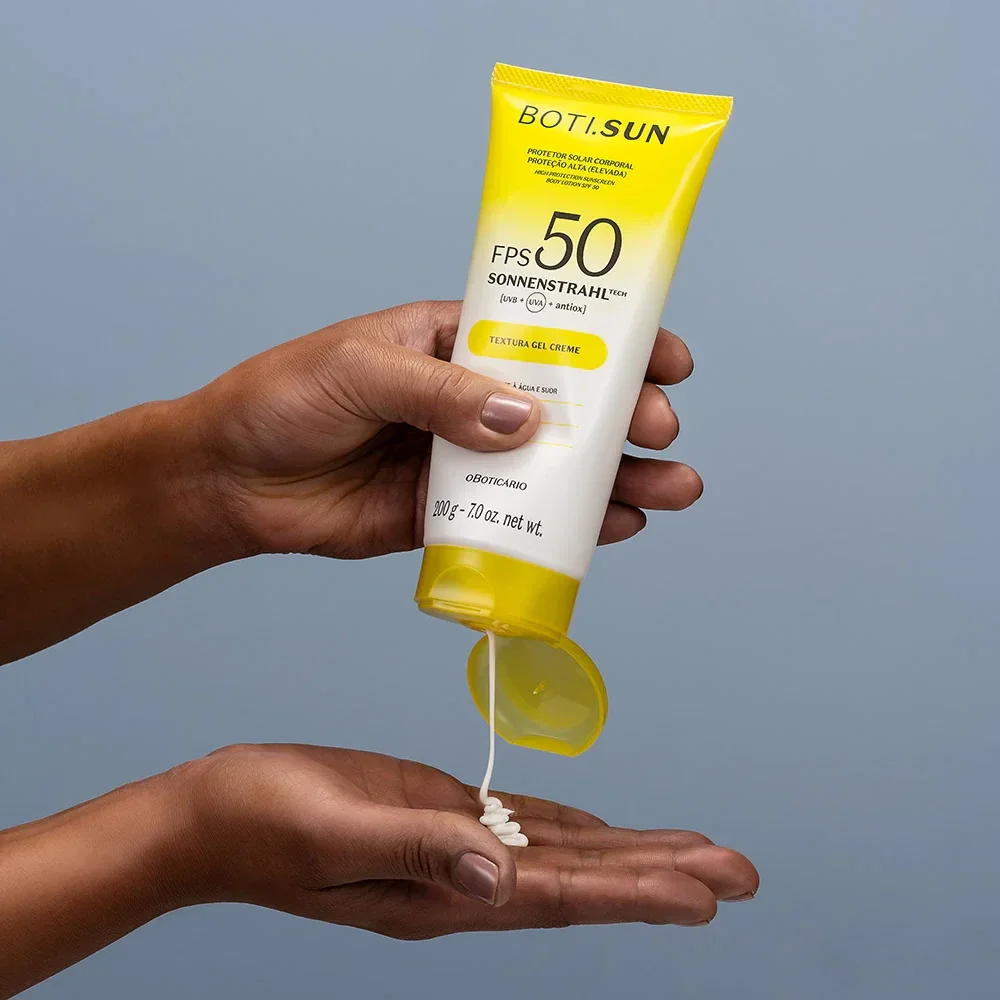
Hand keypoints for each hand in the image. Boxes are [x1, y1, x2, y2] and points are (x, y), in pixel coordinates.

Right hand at [174, 744, 757, 936]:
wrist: (213, 815)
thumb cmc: (261, 824)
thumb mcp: (333, 833)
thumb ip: (417, 852)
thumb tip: (499, 874)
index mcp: (441, 894)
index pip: (558, 897)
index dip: (635, 893)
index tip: (707, 892)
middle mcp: (461, 881)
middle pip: (580, 881)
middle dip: (662, 875)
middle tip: (739, 873)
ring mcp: (453, 847)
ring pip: (563, 853)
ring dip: (632, 854)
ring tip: (698, 854)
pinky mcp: (439, 812)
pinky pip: (523, 822)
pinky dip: (574, 829)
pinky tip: (606, 834)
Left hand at [190, 300, 702, 559]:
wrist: (229, 480)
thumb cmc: (285, 399)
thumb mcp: (362, 370)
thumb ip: (442, 394)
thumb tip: (528, 421)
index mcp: (453, 343)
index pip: (546, 335)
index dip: (611, 343)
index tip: (666, 358)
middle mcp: (470, 400)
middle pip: (566, 406)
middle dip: (624, 418)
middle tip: (660, 431)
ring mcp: (464, 462)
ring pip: (555, 469)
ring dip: (618, 479)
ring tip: (674, 489)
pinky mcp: (449, 517)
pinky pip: (519, 522)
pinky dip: (569, 529)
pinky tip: (617, 528)